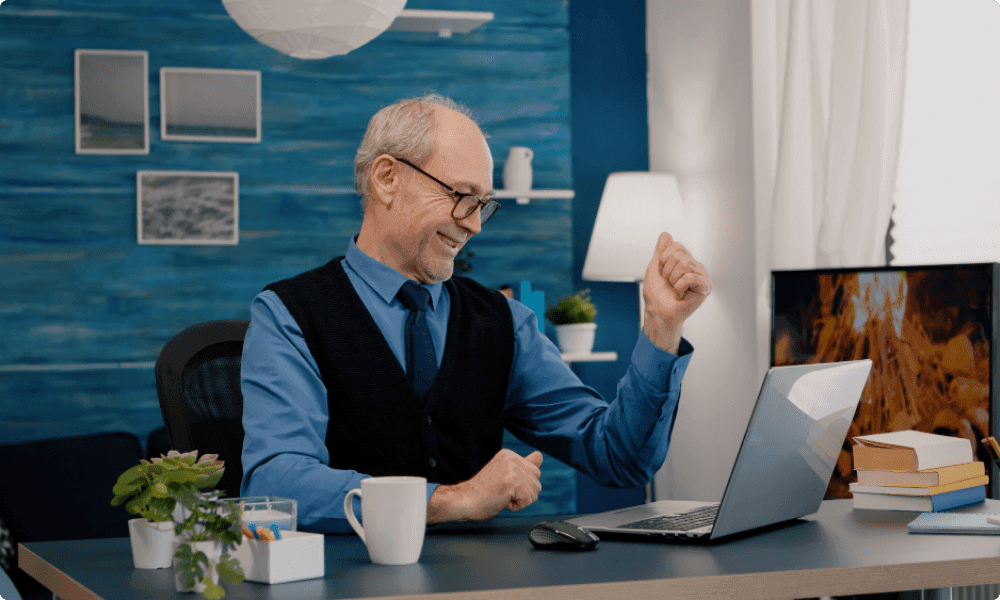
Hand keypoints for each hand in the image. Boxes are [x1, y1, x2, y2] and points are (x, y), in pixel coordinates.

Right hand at [427, 449, 542, 522]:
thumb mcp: (505, 474)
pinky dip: (516, 506)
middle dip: (524, 491)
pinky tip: (502, 500)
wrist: (464, 500)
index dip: (523, 483)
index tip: (503, 483)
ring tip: (501, 495)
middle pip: (537, 480)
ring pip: (534, 492)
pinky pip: (528, 500)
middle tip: (502, 491)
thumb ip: (523, 466)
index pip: (534, 469)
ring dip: (520, 500)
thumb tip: (539, 456)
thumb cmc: (482, 492)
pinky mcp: (513, 481)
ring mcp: (513, 469)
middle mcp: (512, 458)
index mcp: (509, 454)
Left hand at [642, 232, 710, 353]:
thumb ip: (661, 250)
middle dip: (667, 271)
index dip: (663, 261)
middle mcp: (696, 266)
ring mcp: (702, 276)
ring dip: (672, 279)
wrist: (658, 312)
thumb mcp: (655, 267)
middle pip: (679, 254)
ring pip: (683, 264)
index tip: (663, 274)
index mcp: (686, 261)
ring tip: (675, 290)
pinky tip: (681, 295)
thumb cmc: (657, 294)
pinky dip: (679, 287)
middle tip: (669, 284)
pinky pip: (689, 277)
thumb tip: (665, 233)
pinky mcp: (705, 287)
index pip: (675, 246)